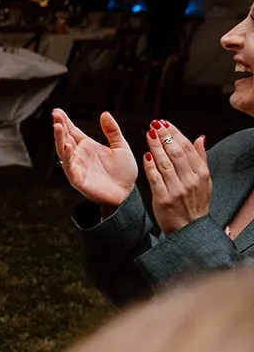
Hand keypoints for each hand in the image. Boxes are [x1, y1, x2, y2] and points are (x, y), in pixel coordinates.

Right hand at [52, 109, 136, 208]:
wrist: (127, 193)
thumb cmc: (124, 172)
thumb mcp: (121, 146)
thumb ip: (112, 131)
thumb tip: (104, 113)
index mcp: (88, 146)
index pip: (72, 131)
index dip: (65, 121)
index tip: (57, 111)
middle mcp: (79, 155)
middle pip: (65, 138)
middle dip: (59, 126)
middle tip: (55, 114)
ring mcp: (77, 166)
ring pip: (63, 150)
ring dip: (59, 138)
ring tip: (57, 126)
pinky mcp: (77, 179)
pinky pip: (69, 166)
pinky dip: (67, 156)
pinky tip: (67, 145)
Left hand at [142, 119, 211, 233]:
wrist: (189, 228)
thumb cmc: (195, 202)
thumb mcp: (205, 181)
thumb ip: (201, 159)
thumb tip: (200, 137)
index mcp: (201, 174)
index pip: (187, 148)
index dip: (175, 133)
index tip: (165, 123)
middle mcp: (190, 180)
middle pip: (176, 153)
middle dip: (164, 136)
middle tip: (154, 124)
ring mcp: (177, 190)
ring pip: (165, 163)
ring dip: (156, 147)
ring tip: (149, 134)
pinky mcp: (163, 199)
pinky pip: (155, 179)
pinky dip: (150, 167)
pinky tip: (146, 156)